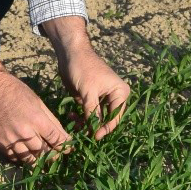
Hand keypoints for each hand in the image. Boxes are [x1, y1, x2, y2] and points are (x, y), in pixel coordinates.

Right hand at [0, 60, 70, 164]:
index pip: (56, 139)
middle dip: (52, 153)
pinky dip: (22, 157)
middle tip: (55, 152)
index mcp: (36, 119)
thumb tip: (62, 135)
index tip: (68, 147)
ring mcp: (10, 140)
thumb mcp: (37, 101)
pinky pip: (14, 158)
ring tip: (40, 153)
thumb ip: (50, 120)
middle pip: (44, 152)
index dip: (64, 145)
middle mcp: (24, 132)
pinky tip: (25, 151)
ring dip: (37, 157)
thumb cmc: (15, 90)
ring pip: (29, 159)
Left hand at [41, 17, 129, 139]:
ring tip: (74, 122)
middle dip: (94, 126)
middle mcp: (114, 97)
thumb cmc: (83, 68)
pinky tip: (71, 116)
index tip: (94, 137)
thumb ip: (93, 113)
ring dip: (85, 123)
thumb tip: (95, 132)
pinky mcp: (90, 98)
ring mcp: (102, 98)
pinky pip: (88, 113)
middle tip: (81, 133)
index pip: (115, 117)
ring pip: (96, 118)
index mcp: (120, 93)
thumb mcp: (88, 92)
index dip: (105, 129)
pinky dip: (81, 117)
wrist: (70, 52)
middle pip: (106, 119)